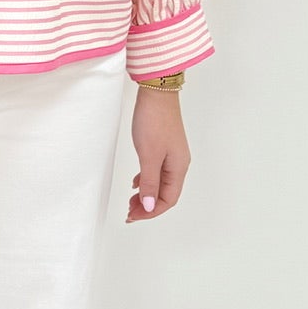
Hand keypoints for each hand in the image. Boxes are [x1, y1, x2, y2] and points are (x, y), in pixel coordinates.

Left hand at [125, 86, 189, 221]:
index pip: (168, 199)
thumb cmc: (154, 121)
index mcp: (178, 167)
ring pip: (160, 183)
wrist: (156, 93)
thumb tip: (149, 206)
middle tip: (128, 211)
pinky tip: (136, 183)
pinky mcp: (164, 146)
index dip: (151, 211)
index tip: (133, 215)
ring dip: (146, 194)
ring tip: (130, 200)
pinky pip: (157, 171)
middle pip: (165, 193)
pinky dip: (146, 180)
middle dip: (147, 205)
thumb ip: (149, 182)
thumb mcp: (149, 156)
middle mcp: (178, 163)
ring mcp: (172, 154)